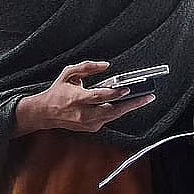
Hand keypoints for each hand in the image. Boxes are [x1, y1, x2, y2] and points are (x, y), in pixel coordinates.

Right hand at [13, 61, 154, 136]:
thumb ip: (87, 67)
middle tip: (147, 97)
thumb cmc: (57, 92)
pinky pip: (108, 119)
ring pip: (113, 116)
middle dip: (132, 104)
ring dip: (128, 108)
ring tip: (142, 99)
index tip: (128, 89)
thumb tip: (105, 65)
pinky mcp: (91, 128)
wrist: (45, 113)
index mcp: (77, 98)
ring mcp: (88, 123)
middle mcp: (83, 113)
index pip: (100, 97)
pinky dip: (117, 111)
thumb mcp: (68, 74)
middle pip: (112, 111)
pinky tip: (124, 104)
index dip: (115, 93)